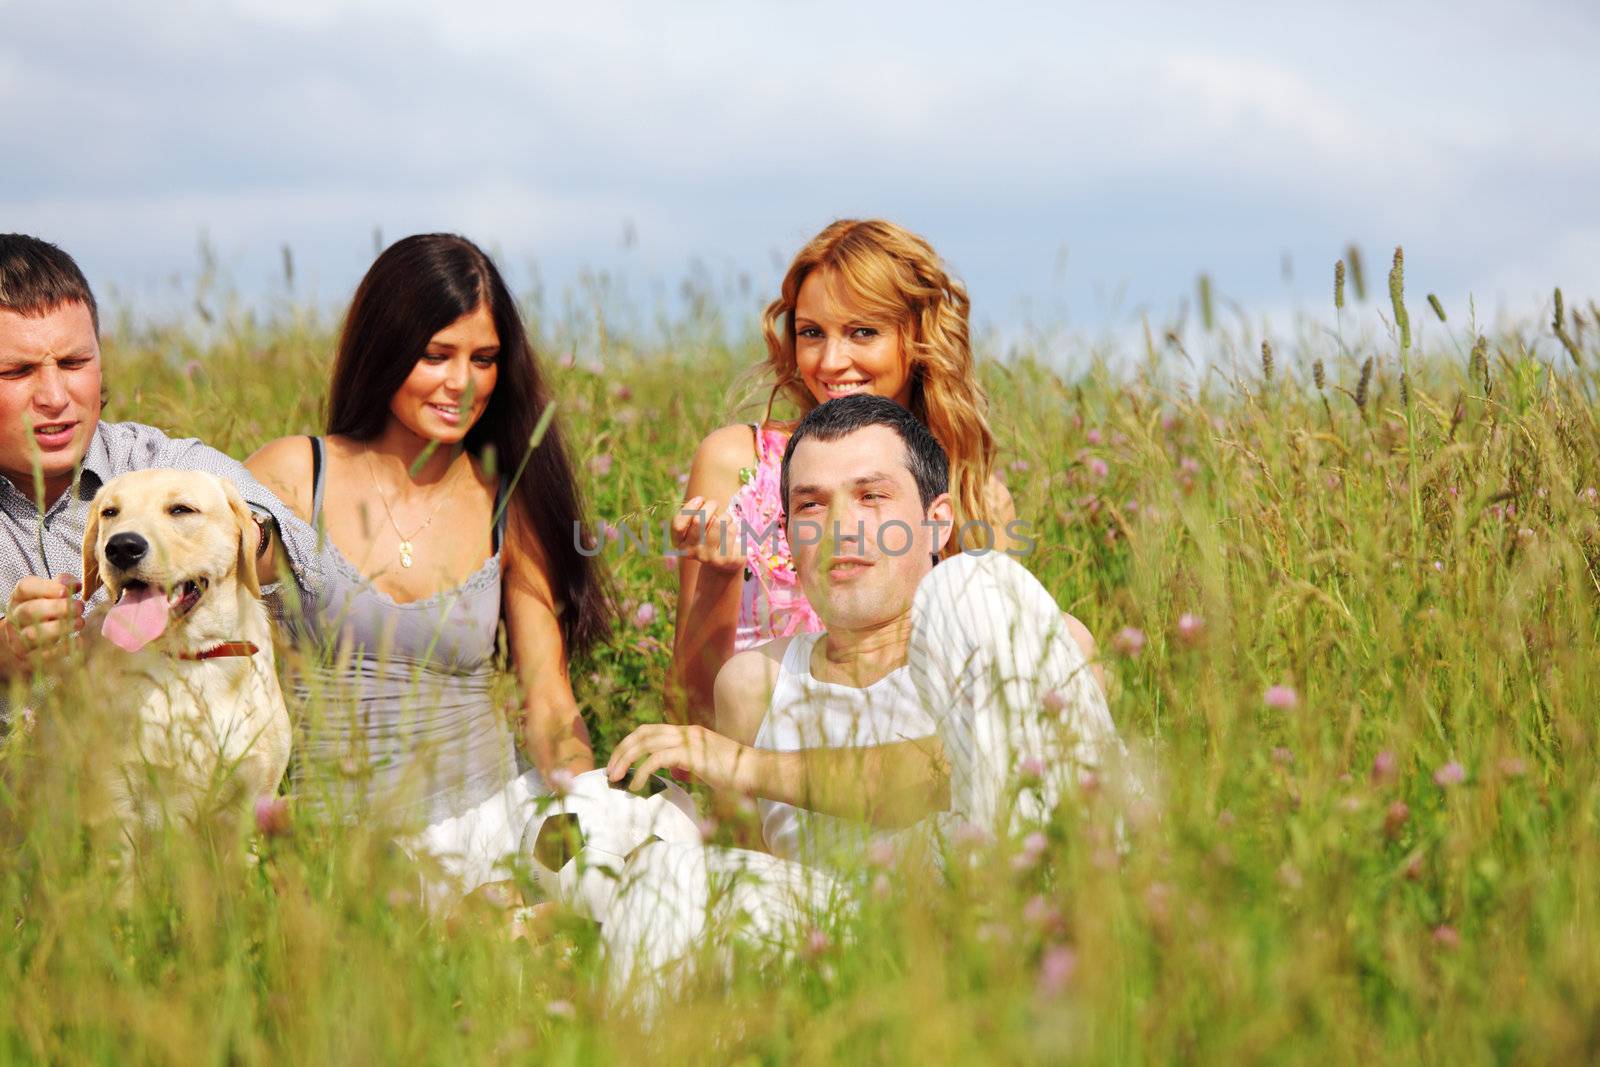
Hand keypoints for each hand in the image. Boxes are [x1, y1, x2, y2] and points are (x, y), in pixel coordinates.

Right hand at [3, 574, 84, 666]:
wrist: (25, 640)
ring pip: (33, 635)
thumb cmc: (44, 612)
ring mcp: (18, 639)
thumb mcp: (49, 595)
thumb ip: (63, 584)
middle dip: (58, 608)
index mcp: (19, 598)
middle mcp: (15, 617)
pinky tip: (77, 640)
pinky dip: (63, 648)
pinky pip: (43, 655)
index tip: (67, 591)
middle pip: (30, 611)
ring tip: (79, 623)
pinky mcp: (27, 658)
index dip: (47, 587)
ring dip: (60, 628)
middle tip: (79, 607)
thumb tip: (76, 585)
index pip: (25, 587)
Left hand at [605, 723, 766, 794]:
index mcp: (688, 733)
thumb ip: (687, 767)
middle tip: (609, 771)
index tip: (619, 762)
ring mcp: (689, 740)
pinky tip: (636, 786)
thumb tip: (670, 777)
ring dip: (626, 760)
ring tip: (615, 778)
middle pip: (642, 733)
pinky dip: (642, 772)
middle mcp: (686, 731)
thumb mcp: (705, 768)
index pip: (650, 730)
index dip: (630, 743)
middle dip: (621, 750)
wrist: (756, 773)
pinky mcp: (692, 753)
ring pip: (646, 743)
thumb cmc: (736, 775)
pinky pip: (657, 759)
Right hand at [670, 496, 746, 572]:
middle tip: (715, 503)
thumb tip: (703, 503)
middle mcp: (690, 552)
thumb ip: (696, 515)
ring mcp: (707, 557)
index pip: (678, 524)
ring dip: (725, 516)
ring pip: (718, 523)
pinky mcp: (724, 559)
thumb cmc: (710, 536)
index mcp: (680, 543)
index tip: (700, 499)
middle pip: (698, 520)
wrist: (725, 562)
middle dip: (709, 506)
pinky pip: (730, 531)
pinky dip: (734, 526)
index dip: (689, 508)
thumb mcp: (699, 526)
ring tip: (727, 519)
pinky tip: (732, 532)